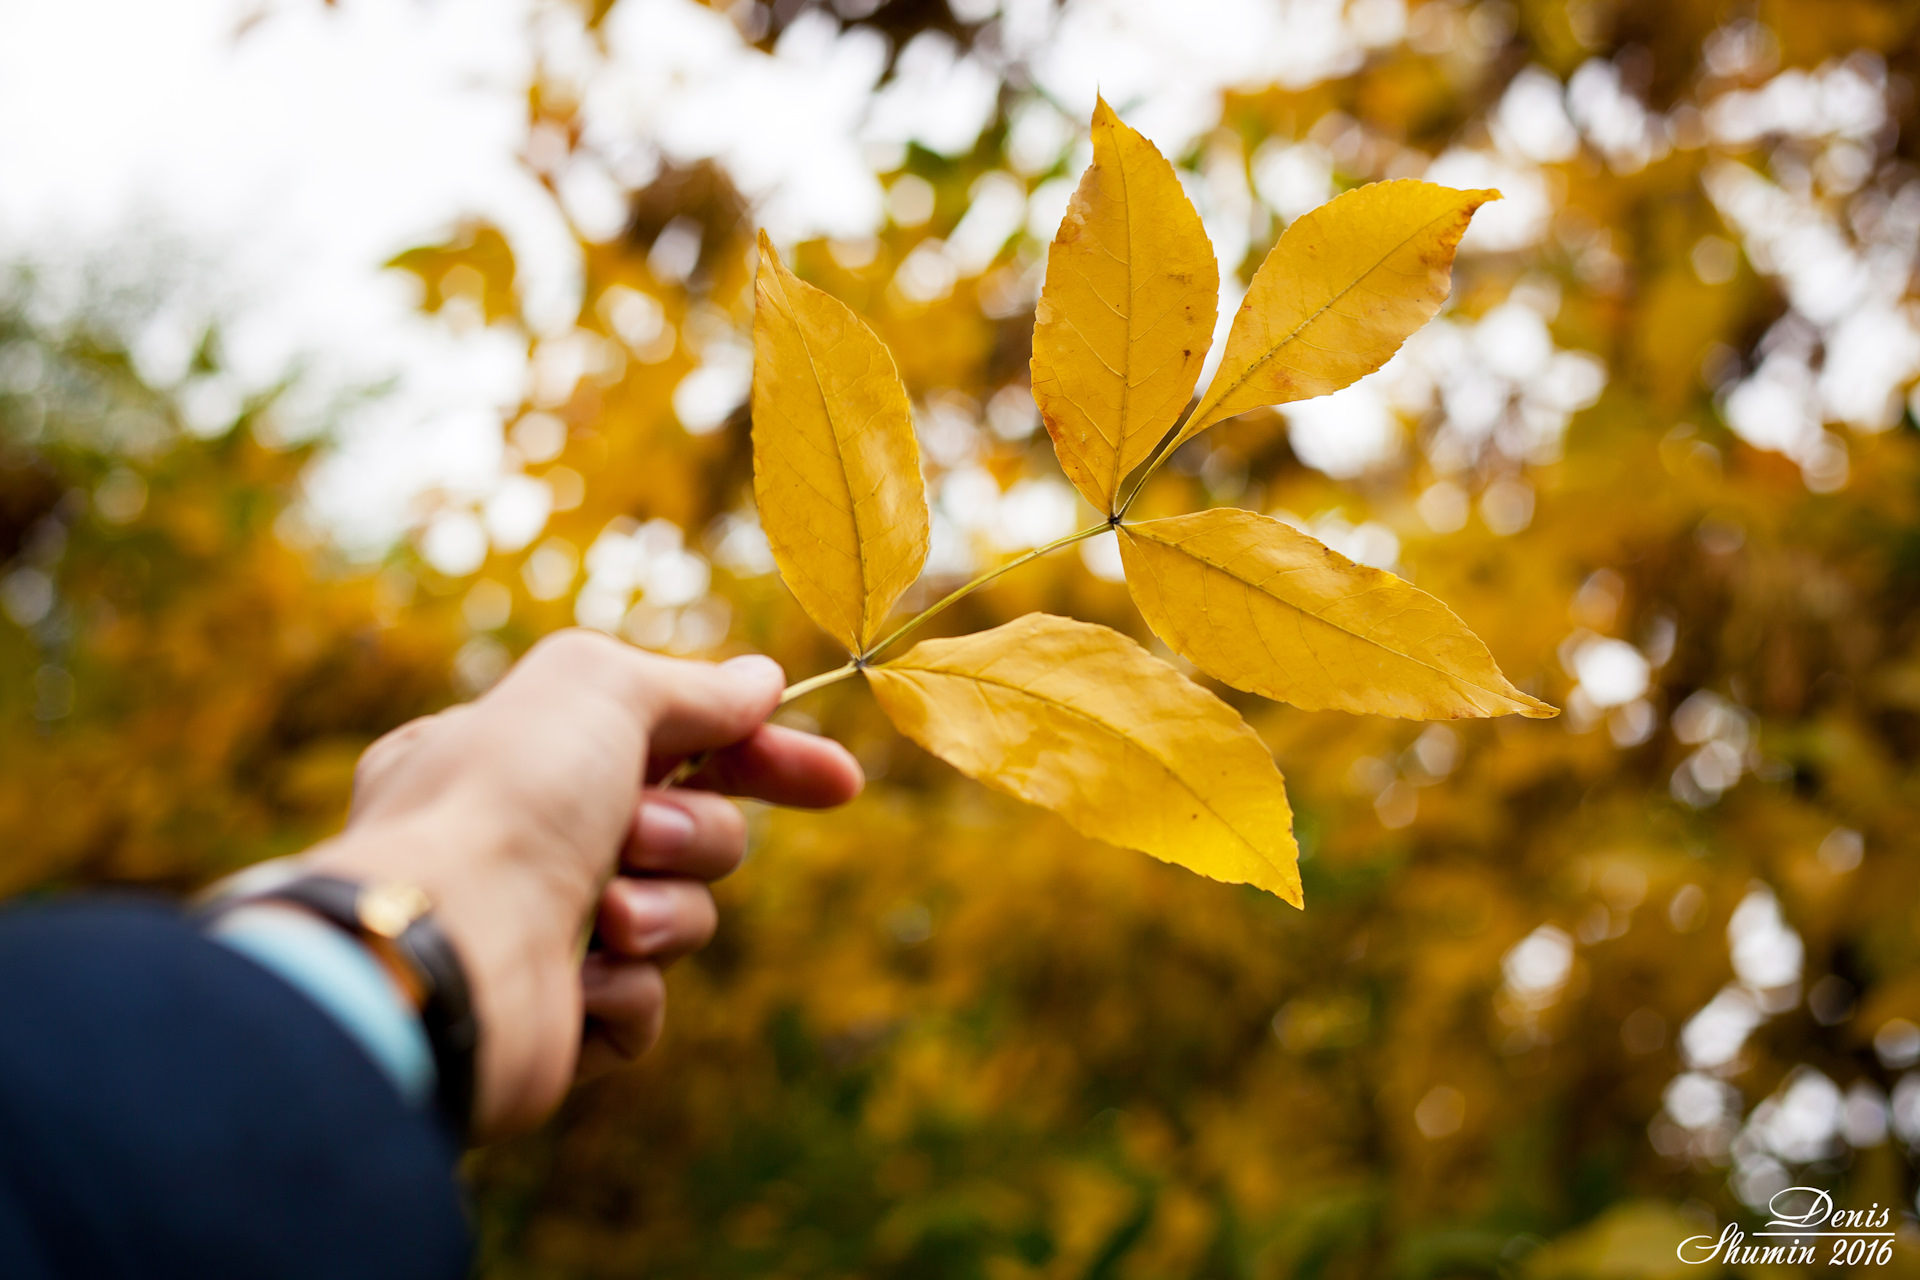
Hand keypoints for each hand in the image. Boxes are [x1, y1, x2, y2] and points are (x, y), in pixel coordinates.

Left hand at [305, 630, 861, 1139]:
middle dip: (694, 836)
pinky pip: (646, 1005)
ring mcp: (546, 932)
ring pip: (681, 918)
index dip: (764, 757)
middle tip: (640, 837)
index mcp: (526, 755)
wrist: (445, 951)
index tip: (841, 780)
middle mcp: (531, 840)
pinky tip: (583, 979)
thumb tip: (761, 683)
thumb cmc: (508, 802)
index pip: (676, 742)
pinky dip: (627, 989)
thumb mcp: (600, 688)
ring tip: (603, 916)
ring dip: (660, 911)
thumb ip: (690, 686)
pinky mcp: (559, 1021)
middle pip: (696, 832)